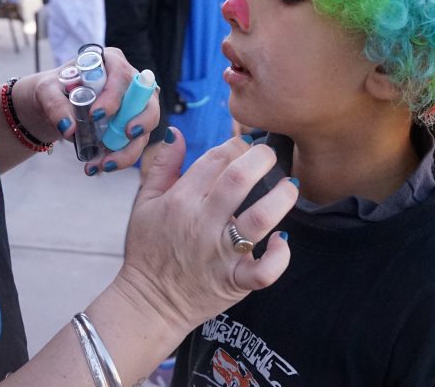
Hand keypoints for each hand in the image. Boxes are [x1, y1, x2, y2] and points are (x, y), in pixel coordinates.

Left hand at [16, 47, 159, 173]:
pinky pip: (134, 144)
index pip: (121, 75)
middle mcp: (129, 82)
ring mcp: (133, 105)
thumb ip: (55, 105)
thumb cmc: (53, 89)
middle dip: (141, 121)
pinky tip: (100, 167)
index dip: (114, 95)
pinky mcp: (131, 126)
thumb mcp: (46, 92)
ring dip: (129, 149)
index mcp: (110, 62)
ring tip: (105, 164)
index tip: (96, 115)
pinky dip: (120, 158)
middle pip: (148, 100)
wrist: (53, 106)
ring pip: (146, 127)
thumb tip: (69, 128)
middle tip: (127, 135)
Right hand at [112, 133, 297, 333]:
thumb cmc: (149, 249)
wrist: (150, 302)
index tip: (243, 145)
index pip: (214, 159)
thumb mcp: (144, 203)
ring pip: (260, 218)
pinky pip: (263, 271)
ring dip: (281, 197)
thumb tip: (176, 132)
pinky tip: (281, 241)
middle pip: (238, 179)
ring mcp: (220, 254)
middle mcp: (202, 223)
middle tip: (269, 156)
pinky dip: (278, 257)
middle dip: (261, 159)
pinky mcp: (234, 282)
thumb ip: (161, 165)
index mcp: (180, 201)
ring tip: (289, 186)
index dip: (235, 145)